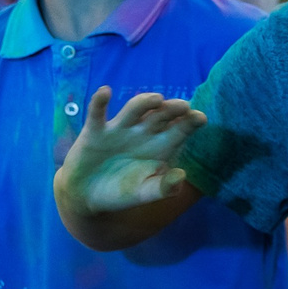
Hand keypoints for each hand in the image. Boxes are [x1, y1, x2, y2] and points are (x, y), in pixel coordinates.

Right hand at [53, 87, 202, 217]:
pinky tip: (105, 92)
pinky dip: (100, 101)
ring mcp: (119, 129)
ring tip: (157, 99)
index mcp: (159, 146)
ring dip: (144, 102)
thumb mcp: (143, 193)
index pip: (179, 130)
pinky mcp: (95, 130)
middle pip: (160, 115)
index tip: (200, 118)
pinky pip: (97, 113)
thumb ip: (163, 187)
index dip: (190, 122)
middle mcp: (142, 133)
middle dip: (171, 109)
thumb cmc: (121, 193)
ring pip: (134, 109)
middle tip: (183, 106)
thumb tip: (182, 176)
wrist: (87, 196)